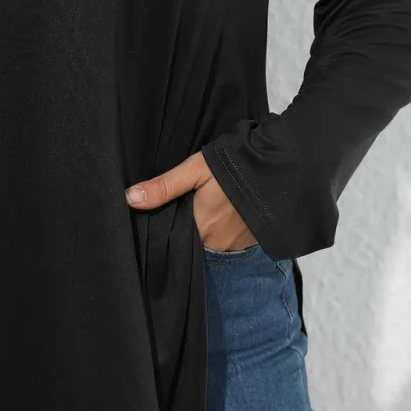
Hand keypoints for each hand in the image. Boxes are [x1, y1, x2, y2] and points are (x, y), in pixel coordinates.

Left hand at [125, 151, 258, 251]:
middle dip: (186, 231)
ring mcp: (237, 246)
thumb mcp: (195, 169)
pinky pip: (229, 243)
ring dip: (206, 232)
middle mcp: (217, 244)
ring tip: (205, 210)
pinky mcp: (252, 242)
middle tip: (185, 210)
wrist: (280, 167)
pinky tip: (223, 214)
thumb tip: (130, 198)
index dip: (167, 232)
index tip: (162, 220)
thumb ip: (164, 186)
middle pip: (192, 243)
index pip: (173, 241)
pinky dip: (223, 232)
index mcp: (200, 228)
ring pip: (211, 244)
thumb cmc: (235, 165)